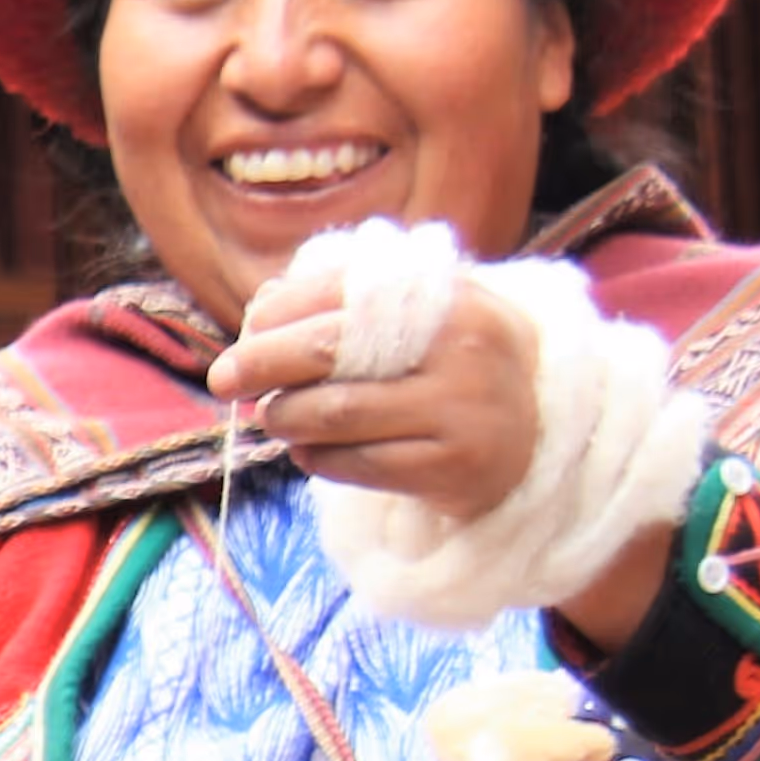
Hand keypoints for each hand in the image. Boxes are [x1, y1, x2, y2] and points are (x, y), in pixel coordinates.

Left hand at [207, 261, 539, 523]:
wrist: (536, 434)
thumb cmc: (450, 366)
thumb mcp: (417, 318)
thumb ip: (343, 301)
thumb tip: (261, 306)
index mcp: (446, 295)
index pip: (339, 291)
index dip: (279, 313)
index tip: (245, 332)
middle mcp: (459, 346)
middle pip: (327, 350)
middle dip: (260, 364)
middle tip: (223, 380)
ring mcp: (459, 410)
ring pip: (333, 415)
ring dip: (284, 417)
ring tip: (274, 417)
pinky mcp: (451, 469)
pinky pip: (355, 464)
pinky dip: (314, 458)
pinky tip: (308, 450)